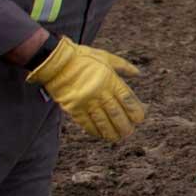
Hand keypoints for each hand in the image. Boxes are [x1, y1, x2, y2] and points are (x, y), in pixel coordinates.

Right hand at [26, 38, 147, 141]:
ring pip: (102, 121)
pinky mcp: (73, 108)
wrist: (56, 62)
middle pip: (116, 113)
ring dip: (111, 131)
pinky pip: (86, 123)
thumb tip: (138, 73)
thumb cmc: (82, 57)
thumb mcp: (106, 57)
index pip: (127, 99)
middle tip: (129, 132)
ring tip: (117, 138)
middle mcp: (100, 93)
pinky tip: (100, 135)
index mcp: (110, 80)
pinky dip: (94, 130)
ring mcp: (86, 102)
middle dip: (124, 125)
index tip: (139, 119)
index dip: (134, 111)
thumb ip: (123, 66)